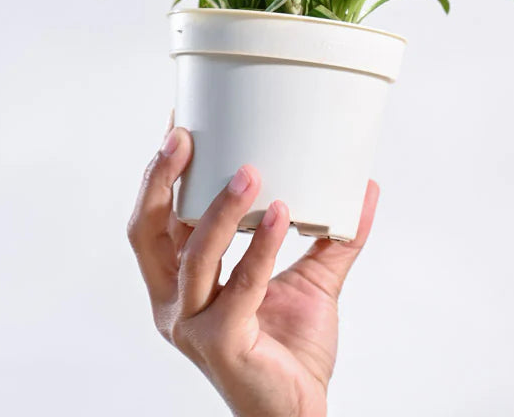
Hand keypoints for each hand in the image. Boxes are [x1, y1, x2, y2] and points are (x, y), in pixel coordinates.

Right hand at [127, 121, 378, 416]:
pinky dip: (260, 247)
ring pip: (193, 255)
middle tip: (187, 136)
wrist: (299, 412)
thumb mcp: (311, 277)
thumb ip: (333, 233)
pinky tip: (280, 214)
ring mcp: (193, 326)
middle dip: (162, 180)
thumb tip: (364, 184)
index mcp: (183, 281)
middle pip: (149, 231)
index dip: (160, 173)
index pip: (157, 218)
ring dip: (219, 207)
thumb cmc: (289, 350)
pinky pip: (239, 287)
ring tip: (251, 170)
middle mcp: (176, 301)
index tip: (180, 124)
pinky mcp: (222, 345)